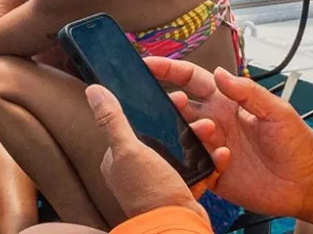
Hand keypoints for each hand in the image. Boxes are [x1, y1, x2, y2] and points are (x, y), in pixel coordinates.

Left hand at [86, 84, 215, 222]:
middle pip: (160, 138)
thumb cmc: (150, 192)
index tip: (171, 100)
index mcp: (119, 160)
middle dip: (182, 126)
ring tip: (209, 131)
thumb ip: (112, 120)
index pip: (130, 128)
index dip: (150, 113)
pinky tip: (219, 155)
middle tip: (197, 118)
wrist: (178, 226)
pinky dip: (209, 163)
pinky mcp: (180, 192)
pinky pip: (197, 172)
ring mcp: (159, 182)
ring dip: (198, 140)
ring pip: (181, 153)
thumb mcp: (128, 150)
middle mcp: (137, 171)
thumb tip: (93, 91)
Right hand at [147, 58, 312, 227]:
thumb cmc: (298, 144)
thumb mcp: (277, 111)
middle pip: (180, 106)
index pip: (192, 79)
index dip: (170, 70)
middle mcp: (216, 122)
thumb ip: (248, 92)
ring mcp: (213, 148)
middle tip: (173, 101)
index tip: (149, 63)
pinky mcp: (214, 173)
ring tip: (208, 131)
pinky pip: (195, 166)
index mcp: (227, 103)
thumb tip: (220, 73)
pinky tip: (222, 160)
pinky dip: (201, 161)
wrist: (309, 183)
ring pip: (183, 135)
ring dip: (188, 130)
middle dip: (169, 101)